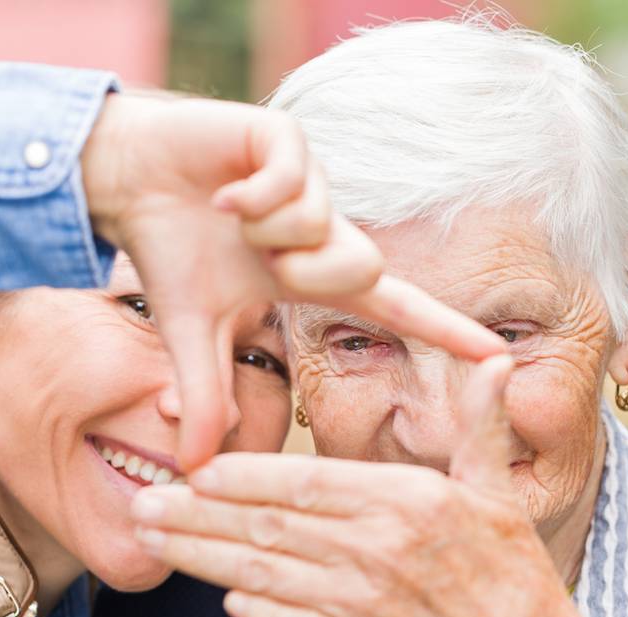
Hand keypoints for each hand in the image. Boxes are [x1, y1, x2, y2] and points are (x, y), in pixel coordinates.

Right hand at [81, 92, 505, 468]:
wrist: (129, 179)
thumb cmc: (170, 250)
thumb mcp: (190, 334)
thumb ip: (207, 395)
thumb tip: (192, 465)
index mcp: (314, 274)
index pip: (394, 309)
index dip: (444, 331)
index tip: (498, 355)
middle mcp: (325, 229)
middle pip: (365, 268)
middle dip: (304, 274)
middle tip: (258, 261)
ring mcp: (311, 182)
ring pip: (325, 226)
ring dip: (267, 233)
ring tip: (230, 216)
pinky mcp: (286, 140)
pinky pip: (293, 185)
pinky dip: (248, 198)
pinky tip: (221, 193)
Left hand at [130, 356, 619, 616]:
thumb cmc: (510, 570)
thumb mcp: (498, 489)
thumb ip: (481, 423)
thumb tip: (494, 362)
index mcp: (406, 504)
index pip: (308, 485)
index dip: (247, 478)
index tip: (199, 470)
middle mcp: (374, 553)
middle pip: (268, 530)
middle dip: (198, 517)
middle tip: (144, 503)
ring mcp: (360, 604)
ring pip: (263, 575)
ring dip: (201, 558)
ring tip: (152, 540)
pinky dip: (249, 607)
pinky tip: (218, 591)